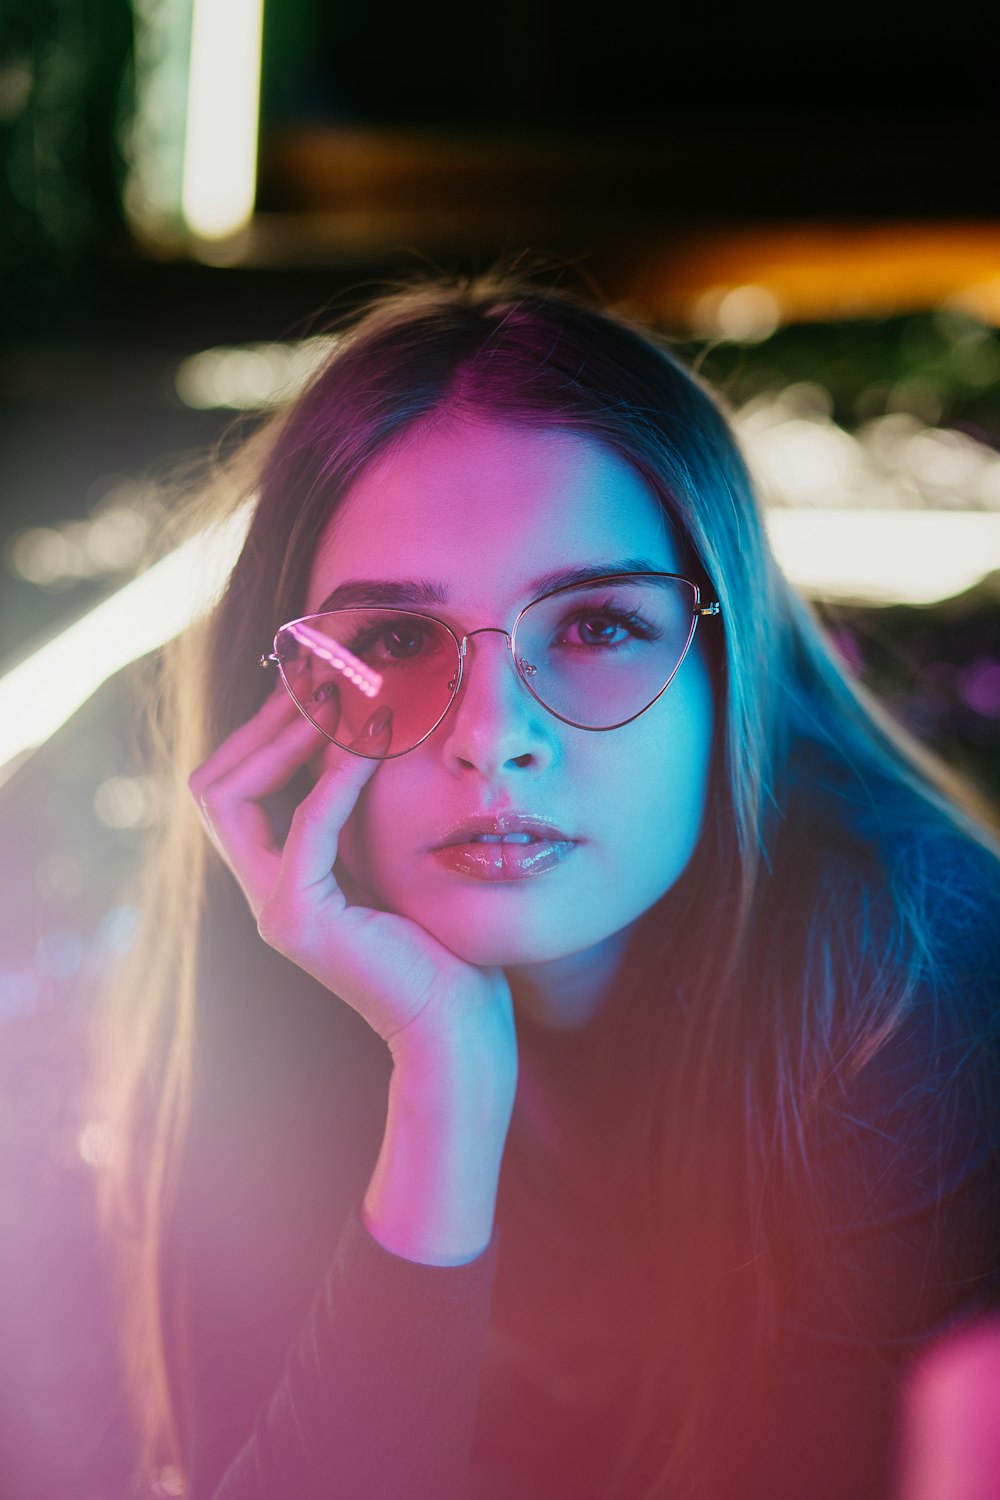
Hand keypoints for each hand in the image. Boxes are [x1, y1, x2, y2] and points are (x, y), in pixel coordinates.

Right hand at [187, 685, 516, 1086]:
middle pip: (214, 784)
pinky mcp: (298, 921)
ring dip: (282, 739)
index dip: (264, 731)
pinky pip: (303, 828)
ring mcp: (272, 909)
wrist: (456, 1021)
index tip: (315, 684)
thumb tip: (357, 725)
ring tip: (336, 700)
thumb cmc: (438, 941)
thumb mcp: (389, 854)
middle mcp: (262, 891)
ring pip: (230, 799)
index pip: (233, 785)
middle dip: (262, 725)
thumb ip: (361, 806)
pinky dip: (332, 779)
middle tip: (316, 679)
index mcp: (278, 875)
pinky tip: (370, 746)